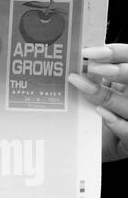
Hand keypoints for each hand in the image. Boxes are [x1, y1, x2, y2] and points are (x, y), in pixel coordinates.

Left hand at [68, 45, 127, 161]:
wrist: (93, 146)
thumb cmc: (94, 112)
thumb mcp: (96, 88)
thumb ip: (94, 74)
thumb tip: (78, 56)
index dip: (118, 52)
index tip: (90, 51)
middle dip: (120, 70)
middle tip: (91, 66)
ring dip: (108, 95)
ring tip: (83, 87)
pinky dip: (115, 122)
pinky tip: (100, 113)